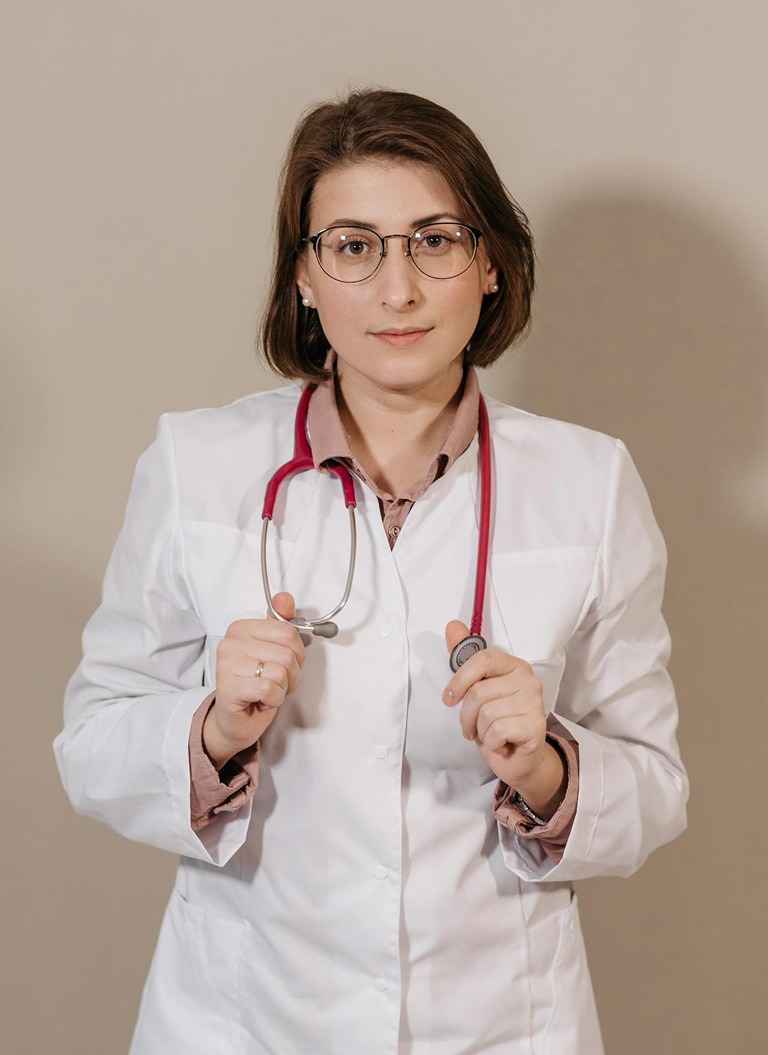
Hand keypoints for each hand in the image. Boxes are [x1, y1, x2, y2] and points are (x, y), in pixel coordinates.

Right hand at [204, 592, 304, 769]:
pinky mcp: (228, 687)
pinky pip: (270, 688)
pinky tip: (261, 700)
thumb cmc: (257, 684)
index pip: (288, 632)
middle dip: (291, 674)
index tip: (284, 664)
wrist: (235, 721)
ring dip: (282, 688)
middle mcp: (230, 642)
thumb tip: (284, 597)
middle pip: (287, 653)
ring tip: (267, 692)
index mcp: (241, 628)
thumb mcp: (273, 651)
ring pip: (280, 671)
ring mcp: (226, 664)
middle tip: (276, 683)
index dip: (297, 653)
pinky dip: (273, 699)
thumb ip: (280, 624)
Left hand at [443, 620, 565, 819]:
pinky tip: (501, 744)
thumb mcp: (476, 689)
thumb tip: (452, 626)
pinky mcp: (536, 725)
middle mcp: (527, 679)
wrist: (519, 759)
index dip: (459, 680)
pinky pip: (496, 731)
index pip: (482, 660)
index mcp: (513, 665)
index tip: (449, 699)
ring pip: (486, 713)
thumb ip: (464, 658)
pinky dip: (491, 743)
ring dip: (479, 731)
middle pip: (479, 692)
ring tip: (489, 735)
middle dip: (467, 716)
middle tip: (473, 727)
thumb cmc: (497, 722)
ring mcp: (534, 702)